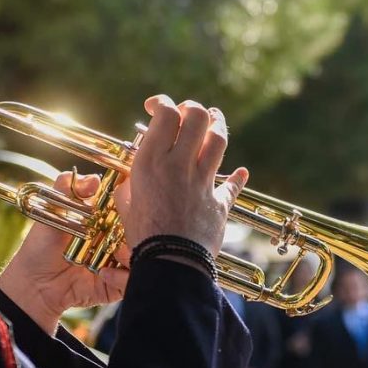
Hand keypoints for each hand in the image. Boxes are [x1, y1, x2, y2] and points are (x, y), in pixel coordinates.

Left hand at [0, 171, 129, 333]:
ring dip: (130, 251)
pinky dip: (122, 276)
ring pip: (141, 252)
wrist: (35, 283)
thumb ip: (67, 188)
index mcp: (104, 217)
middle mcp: (116, 237)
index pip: (127, 203)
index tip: (129, 195)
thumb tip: (94, 179)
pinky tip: (102, 273)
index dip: (131, 198)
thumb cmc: (41, 247)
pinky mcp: (119, 284)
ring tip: (114, 253)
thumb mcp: (52, 211)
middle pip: (140, 227)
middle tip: (121, 226)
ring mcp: (119, 261)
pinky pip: (133, 279)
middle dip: (134, 226)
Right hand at [120, 96, 247, 256]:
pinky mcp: (219, 202)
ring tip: (215, 119)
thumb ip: (133, 181)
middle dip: (193, 108)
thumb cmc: (143, 236)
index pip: (166, 113)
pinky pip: (233, 185)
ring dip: (218, 124)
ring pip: (218, 139)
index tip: (157, 107)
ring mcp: (202, 182)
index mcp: (151, 162)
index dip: (163, 103)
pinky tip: (240, 172)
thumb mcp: (126, 202)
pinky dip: (238, 178)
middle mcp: (179, 165)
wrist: (170, 264)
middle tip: (188, 112)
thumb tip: (137, 172)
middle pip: (197, 117)